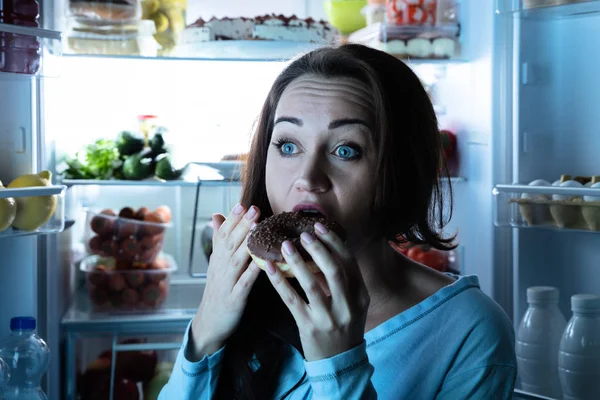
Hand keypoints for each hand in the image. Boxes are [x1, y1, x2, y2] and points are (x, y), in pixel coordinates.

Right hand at [188, 203, 260, 360]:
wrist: (209, 323)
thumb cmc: (218, 290)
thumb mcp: (216, 264)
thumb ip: (219, 240)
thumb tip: (217, 215)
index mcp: (218, 259)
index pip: (224, 234)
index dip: (233, 219)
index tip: (242, 203)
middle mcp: (221, 267)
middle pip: (231, 243)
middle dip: (242, 225)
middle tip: (253, 208)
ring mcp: (227, 283)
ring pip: (237, 260)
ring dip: (247, 243)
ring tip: (257, 229)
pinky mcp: (235, 298)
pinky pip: (244, 283)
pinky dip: (252, 272)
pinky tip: (261, 263)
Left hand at [264, 222, 369, 361]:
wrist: (339, 362)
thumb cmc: (343, 325)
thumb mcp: (352, 303)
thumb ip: (343, 280)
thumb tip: (323, 248)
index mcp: (360, 295)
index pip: (348, 261)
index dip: (334, 241)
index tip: (319, 226)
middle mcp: (347, 305)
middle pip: (333, 269)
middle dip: (317, 248)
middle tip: (303, 234)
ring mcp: (328, 317)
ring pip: (311, 284)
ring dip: (296, 261)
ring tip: (284, 245)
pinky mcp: (309, 327)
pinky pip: (291, 300)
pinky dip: (280, 282)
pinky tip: (270, 268)